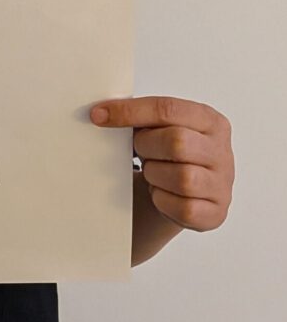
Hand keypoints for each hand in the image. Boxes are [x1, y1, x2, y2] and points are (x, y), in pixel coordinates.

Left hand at [90, 96, 233, 230]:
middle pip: (177, 142)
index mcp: (209, 121)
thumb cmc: (167, 155)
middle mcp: (221, 151)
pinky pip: (185, 208)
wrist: (183, 193)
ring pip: (183, 178)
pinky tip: (159, 193)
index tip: (99, 115)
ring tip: (152, 172)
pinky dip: (163, 200)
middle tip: (139, 151)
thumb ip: (141, 116)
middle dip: (146, 146)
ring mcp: (222, 184)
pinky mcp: (216, 213)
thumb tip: (103, 113)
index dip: (130, 111)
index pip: (168, 109)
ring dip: (155, 175)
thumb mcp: (160, 128)